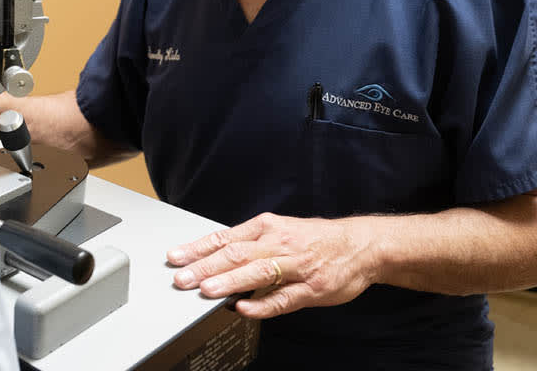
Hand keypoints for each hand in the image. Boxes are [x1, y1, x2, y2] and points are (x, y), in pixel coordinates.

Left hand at [166, 212, 377, 318]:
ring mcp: (297, 266)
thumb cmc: (316, 239)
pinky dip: (262, 304)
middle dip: (206, 266)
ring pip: (259, 272)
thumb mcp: (280, 229)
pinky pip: (284, 298)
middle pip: (237, 254)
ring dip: (229, 281)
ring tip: (205, 289)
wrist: (361, 245)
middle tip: (181, 277)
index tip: (175, 257)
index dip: (198, 248)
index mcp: (268, 227)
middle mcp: (280, 243)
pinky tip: (243, 308)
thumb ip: (250, 243)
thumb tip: (213, 255)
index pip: (225, 237)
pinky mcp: (313, 288)